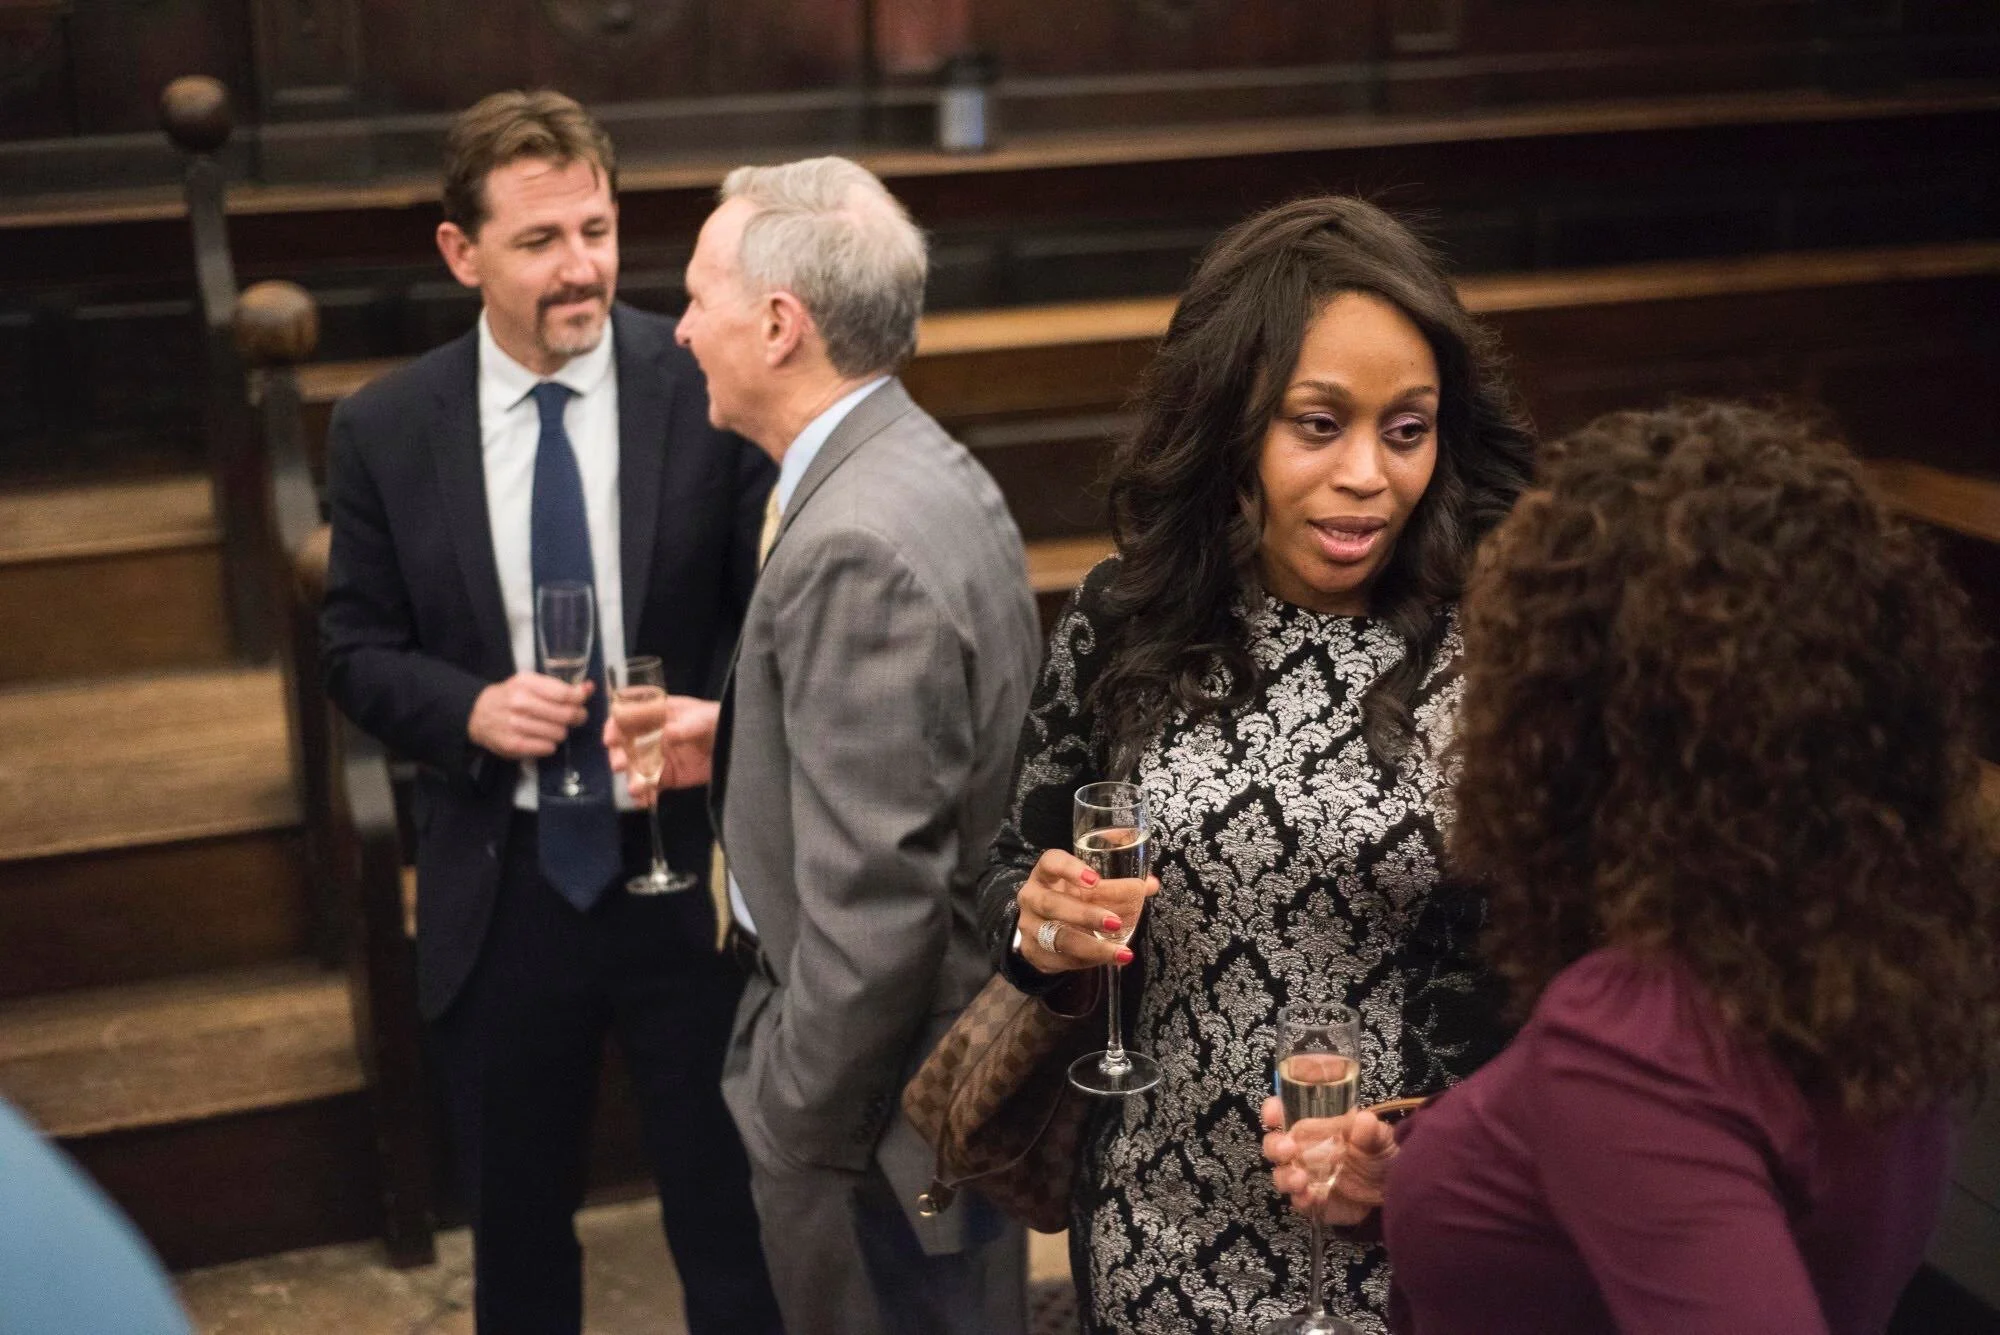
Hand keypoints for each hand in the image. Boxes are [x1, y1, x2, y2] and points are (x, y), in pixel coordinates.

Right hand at [467, 672, 589, 759]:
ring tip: (552, 727)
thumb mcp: (530, 683)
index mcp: (526, 684)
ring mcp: (515, 725)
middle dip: (576, 717)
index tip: (582, 701)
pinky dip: (549, 745)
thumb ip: (560, 686)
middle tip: (575, 717)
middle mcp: (520, 703)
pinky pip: (547, 748)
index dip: (580, 699)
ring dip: (561, 732)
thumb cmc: (510, 696)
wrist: (477, 713)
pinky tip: (542, 738)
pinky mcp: (513, 745)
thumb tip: (590, 688)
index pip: (565, 694)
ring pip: (559, 734)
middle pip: (566, 715)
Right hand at [605, 695, 719, 803]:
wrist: (739, 747)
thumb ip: (687, 726)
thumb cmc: (720, 722)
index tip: (610, 739)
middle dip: (620, 755)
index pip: (629, 716)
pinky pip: (651, 787)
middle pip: (627, 745)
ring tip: (636, 789)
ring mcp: (658, 758)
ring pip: (636, 769)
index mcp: (659, 714)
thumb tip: (668, 733)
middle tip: (620, 765)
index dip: (616, 726)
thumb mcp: (706, 719)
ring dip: (632, 778)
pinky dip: (646, 796)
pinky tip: (645, 802)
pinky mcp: (667, 778)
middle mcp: (652, 736)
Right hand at [1013, 848, 1158, 974]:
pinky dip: (1088, 961)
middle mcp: (1032, 897)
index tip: (1095, 879)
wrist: (1041, 926)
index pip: (1050, 863)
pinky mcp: (1034, 953)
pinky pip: (1061, 960)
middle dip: (1085, 914)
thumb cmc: (1071, 897)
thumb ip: (1118, 884)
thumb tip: (1151, 884)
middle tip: (1115, 922)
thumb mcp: (1088, 886)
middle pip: (1052, 903)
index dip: (1070, 869)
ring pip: (1057, 937)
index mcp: (1046, 874)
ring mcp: (1030, 927)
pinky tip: (1109, 960)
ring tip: (1122, 952)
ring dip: (1092, 947)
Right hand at [1260, 1102, 1395, 1226]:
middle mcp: (1304, 1150)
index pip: (1283, 1114)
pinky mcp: (1313, 1201)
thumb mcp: (1380, 1137)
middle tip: (1287, 1149)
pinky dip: (1301, 1199)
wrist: (1391, 1191)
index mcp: (1314, 1127)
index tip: (1274, 1114)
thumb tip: (1364, 1120)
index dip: (1273, 1111)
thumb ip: (1371, 1130)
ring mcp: (1306, 1177)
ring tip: (1301, 1179)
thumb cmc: (1379, 1154)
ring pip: (1281, 1175)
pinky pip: (1299, 1201)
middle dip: (1274, 1146)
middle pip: (1274, 1146)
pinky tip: (1311, 1197)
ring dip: (1286, 1176)